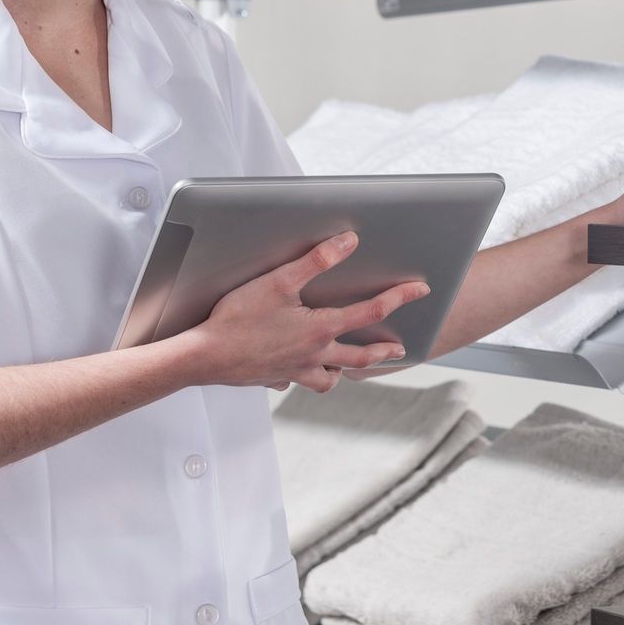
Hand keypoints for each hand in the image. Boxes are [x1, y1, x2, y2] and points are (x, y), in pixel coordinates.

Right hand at [171, 233, 428, 393]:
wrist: (202, 357)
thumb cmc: (236, 320)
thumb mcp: (278, 281)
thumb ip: (316, 260)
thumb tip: (349, 242)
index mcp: (319, 330)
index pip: (370, 312)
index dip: (399, 297)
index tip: (421, 289)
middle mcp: (312, 355)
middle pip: (359, 357)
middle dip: (382, 351)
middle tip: (399, 349)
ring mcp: (293, 371)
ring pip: (329, 377)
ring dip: (344, 370)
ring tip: (350, 364)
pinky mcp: (272, 378)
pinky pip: (296, 382)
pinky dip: (304, 376)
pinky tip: (299, 370)